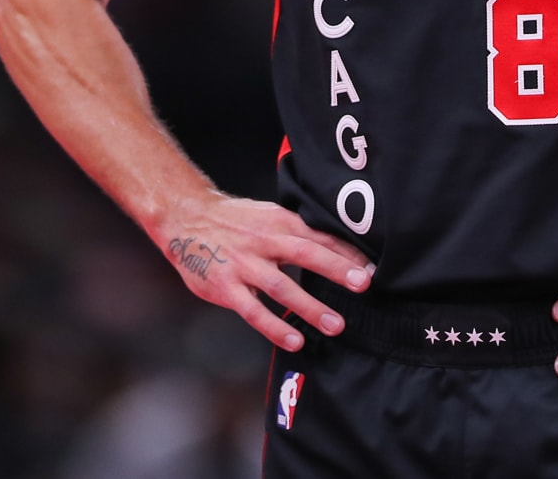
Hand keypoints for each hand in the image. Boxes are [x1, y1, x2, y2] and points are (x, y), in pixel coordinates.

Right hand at [159, 191, 372, 351]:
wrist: (185, 218)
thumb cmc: (235, 221)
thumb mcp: (269, 216)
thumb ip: (298, 232)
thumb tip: (338, 248)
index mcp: (279, 222)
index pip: (319, 237)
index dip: (347, 252)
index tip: (372, 269)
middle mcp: (264, 241)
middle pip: (306, 254)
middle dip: (337, 270)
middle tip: (365, 286)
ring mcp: (244, 265)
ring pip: (282, 287)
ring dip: (310, 307)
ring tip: (336, 324)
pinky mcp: (225, 288)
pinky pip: (253, 311)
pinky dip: (274, 327)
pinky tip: (295, 341)